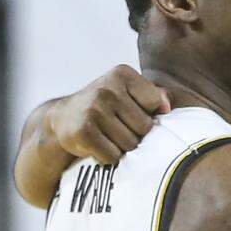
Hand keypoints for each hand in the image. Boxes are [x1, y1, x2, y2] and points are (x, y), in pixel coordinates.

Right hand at [47, 65, 170, 163]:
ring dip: (121, 147)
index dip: (146, 114)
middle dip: (134, 133)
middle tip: (116, 126)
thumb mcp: (129, 93)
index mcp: (122, 73)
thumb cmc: (106, 107)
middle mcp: (107, 88)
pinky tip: (97, 144)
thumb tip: (166, 107)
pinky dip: (107, 156)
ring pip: (130, 144)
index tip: (129, 111)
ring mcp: (94, 109)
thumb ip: (154, 96)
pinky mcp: (83, 131)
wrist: (64, 118)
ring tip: (106, 135)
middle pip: (145, 127)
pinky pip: (112, 156)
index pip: (155, 103)